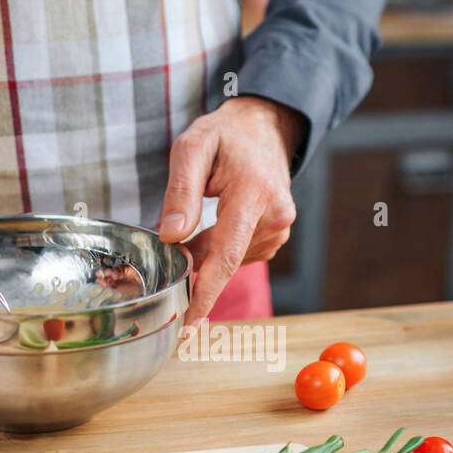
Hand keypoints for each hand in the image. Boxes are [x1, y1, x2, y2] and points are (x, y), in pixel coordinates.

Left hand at [159, 96, 303, 322]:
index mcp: (254, 193)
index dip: (205, 294)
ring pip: (230, 259)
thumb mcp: (193, 147)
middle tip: (171, 245)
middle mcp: (275, 216)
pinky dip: (221, 247)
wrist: (264, 127)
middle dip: (193, 263)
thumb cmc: (226, 135)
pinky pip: (240, 254)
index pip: (226, 256)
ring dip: (206, 251)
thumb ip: (180, 192)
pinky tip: (219, 222)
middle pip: (224, 260)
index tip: (188, 325)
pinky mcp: (278, 235)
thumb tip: (171, 237)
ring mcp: (281, 228)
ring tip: (201, 217)